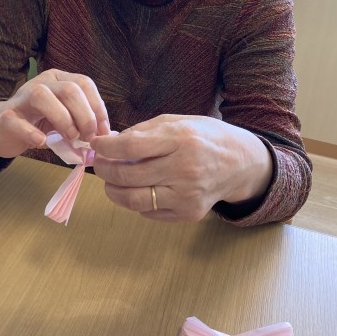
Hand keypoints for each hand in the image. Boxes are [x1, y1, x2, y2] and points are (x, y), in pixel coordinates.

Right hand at [0, 69, 109, 158]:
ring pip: (42, 96)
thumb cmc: (39, 124)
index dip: (98, 108)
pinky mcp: (6, 116)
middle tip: (88, 137)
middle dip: (85, 116)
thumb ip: (83, 124)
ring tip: (70, 138)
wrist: (4, 130)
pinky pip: (18, 121)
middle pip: (68, 89)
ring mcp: (21, 97)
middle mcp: (41, 82)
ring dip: (63, 119)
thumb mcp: (65, 120)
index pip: (84, 84)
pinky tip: (42, 142)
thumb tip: (107, 137)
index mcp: (59, 79)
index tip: (103, 132)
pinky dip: (32, 133)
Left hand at [90, 114, 271, 221]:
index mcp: (182, 140)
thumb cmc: (205, 137)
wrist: (241, 163)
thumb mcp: (177, 121)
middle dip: (104, 170)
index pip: (131, 147)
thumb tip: (110, 143)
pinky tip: (138, 189)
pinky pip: (149, 212)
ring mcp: (187, 195)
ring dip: (114, 191)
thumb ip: (143, 131)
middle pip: (128, 176)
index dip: (107, 147)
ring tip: (111, 181)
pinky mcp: (189, 214)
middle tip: (99, 164)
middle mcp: (185, 169)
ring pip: (134, 200)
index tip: (96, 145)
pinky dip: (136, 201)